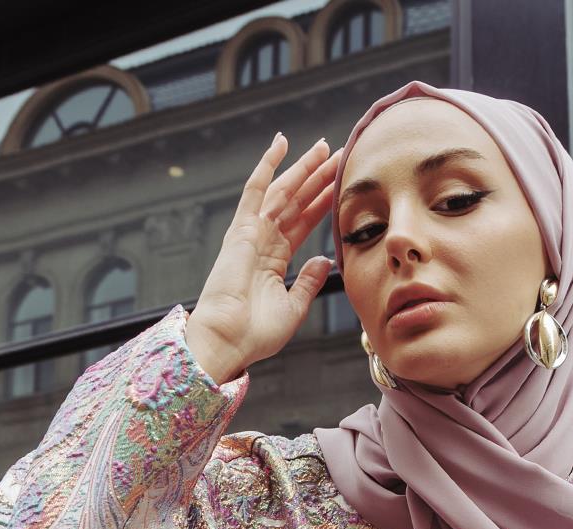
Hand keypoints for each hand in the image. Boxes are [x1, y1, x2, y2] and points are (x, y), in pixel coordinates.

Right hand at [184, 131, 342, 384]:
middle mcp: (263, 241)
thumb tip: (325, 259)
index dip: (324, 201)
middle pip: (297, 201)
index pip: (305, 221)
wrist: (229, 341)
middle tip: (339, 153)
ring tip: (325, 147)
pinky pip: (256, 190)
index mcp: (275, 259)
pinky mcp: (241, 230)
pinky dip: (267, 166)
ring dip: (304, 168)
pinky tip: (281, 144)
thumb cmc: (256, 334)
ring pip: (283, 191)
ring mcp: (252, 233)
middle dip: (318, 177)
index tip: (342, 183)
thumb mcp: (294, 308)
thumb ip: (309, 282)